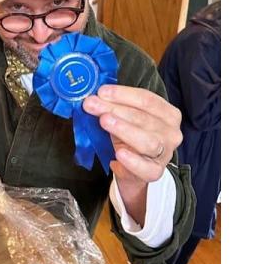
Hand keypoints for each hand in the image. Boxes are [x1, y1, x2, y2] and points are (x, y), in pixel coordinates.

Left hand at [83, 85, 181, 223]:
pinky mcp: (155, 172)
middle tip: (93, 105)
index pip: (147, 100)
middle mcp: (171, 132)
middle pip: (143, 118)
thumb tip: (94, 98)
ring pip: (148, 141)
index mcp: (168, 114)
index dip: (123, 94)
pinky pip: (145, 167)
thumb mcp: (126, 119)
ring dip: (124, 129)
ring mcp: (166, 153)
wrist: (134, 169)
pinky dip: (132, 160)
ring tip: (105, 122)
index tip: (102, 92)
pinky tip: (119, 153)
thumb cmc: (131, 138)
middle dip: (115, 109)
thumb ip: (115, 108)